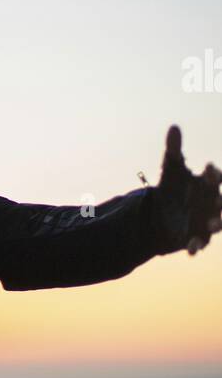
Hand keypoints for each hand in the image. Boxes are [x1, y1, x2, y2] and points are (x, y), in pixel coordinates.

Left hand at [154, 125, 221, 255]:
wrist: (162, 213)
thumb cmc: (173, 187)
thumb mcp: (170, 169)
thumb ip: (174, 149)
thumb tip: (174, 127)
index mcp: (208, 184)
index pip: (215, 177)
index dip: (213, 174)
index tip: (208, 168)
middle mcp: (212, 203)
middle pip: (220, 201)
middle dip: (219, 201)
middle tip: (216, 199)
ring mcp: (205, 221)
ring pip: (217, 223)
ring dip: (216, 223)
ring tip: (212, 223)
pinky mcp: (196, 237)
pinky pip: (199, 243)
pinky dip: (196, 246)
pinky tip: (191, 250)